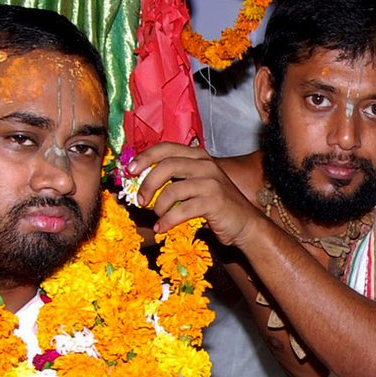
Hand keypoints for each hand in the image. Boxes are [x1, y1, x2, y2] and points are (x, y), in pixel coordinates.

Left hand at [135, 142, 261, 242]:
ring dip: (158, 206)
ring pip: (173, 189)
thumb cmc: (216, 205)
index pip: (166, 148)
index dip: (145, 157)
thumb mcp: (196, 184)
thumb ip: (176, 178)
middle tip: (140, 200)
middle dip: (148, 183)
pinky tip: (162, 228)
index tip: (130, 171)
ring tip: (157, 216)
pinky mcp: (214, 202)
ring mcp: (211, 182)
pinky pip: (182, 210)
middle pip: (167, 165)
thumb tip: (141, 181)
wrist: (245, 223)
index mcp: (199, 156)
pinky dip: (167, 221)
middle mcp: (205, 165)